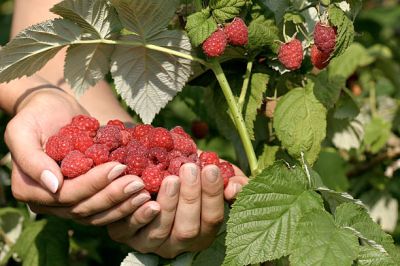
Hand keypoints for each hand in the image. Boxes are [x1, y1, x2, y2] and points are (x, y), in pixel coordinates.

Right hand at [5, 89, 149, 224]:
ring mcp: (69, 202)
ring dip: (123, 205)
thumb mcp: (22, 131)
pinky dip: (124, 203)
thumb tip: (53, 185)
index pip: (66, 194)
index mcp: (30, 189)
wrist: (52, 109)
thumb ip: (31, 159)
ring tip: (145, 193)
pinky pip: (105, 207)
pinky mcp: (86, 196)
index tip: (118, 168)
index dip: (93, 184)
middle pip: (84, 207)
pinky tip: (144, 195)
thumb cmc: (36, 115)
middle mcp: (49, 201)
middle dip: (113, 196)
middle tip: (139, 183)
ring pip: (97, 213)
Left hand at [108, 163, 247, 257]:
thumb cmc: (193, 176)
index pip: (212, 218)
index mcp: (204, 231)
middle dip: (189, 198)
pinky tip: (141, 192)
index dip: (212, 194)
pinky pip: (130, 229)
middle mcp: (179, 243)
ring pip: (159, 232)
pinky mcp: (127, 236)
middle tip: (189, 169)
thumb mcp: (217, 177)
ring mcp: (152, 243)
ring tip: (170, 178)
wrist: (158, 174)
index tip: (210, 168)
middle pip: (186, 229)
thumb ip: (234, 181)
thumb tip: (234, 188)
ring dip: (166, 205)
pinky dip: (136, 213)